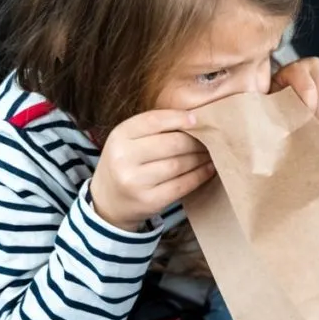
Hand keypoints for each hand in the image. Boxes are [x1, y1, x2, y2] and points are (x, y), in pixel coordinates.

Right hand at [91, 110, 213, 231]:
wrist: (108, 202)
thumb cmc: (126, 164)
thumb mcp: (128, 140)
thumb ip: (154, 128)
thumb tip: (194, 119)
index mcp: (119, 136)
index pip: (154, 120)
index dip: (179, 118)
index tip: (197, 119)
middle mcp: (124, 158)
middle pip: (172, 143)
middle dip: (196, 141)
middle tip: (210, 140)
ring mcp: (135, 181)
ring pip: (179, 164)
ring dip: (201, 158)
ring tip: (210, 153)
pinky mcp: (149, 200)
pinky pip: (182, 185)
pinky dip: (200, 175)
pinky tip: (208, 169)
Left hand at [271, 57, 318, 124]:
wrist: (293, 82)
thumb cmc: (283, 94)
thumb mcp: (275, 98)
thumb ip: (277, 106)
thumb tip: (279, 123)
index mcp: (296, 68)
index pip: (308, 90)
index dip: (308, 110)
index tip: (304, 124)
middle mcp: (315, 63)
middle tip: (313, 126)